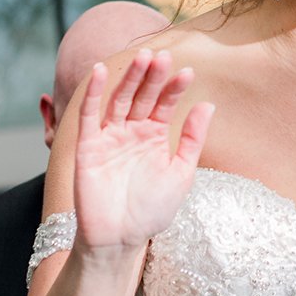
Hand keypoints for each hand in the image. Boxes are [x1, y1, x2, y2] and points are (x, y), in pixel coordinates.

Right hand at [71, 50, 212, 251]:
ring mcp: (108, 137)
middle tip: (163, 56)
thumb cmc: (151, 211)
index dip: (175, 89)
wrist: (119, 240)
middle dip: (153, 77)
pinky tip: (101, 71)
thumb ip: (192, 139)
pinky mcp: (87, 146)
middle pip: (142, 96)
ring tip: (143, 58)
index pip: (164, 104)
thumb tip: (208, 104)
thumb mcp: (181, 174)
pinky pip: (89, 115)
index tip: (188, 73)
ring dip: (129, 78)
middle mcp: (131, 132)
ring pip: (119, 99)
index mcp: (154, 137)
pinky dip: (94, 93)